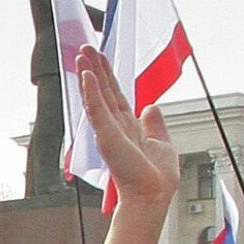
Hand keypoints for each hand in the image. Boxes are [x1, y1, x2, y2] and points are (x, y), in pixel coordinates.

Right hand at [77, 46, 177, 208]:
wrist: (153, 196)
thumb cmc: (156, 179)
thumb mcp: (163, 143)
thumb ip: (155, 125)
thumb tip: (151, 107)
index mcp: (129, 127)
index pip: (116, 95)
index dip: (108, 75)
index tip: (99, 58)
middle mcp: (117, 126)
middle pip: (104, 90)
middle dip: (95, 68)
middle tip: (85, 47)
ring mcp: (110, 131)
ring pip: (98, 96)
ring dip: (89, 74)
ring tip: (81, 54)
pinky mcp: (107, 136)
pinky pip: (97, 110)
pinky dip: (91, 93)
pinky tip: (86, 76)